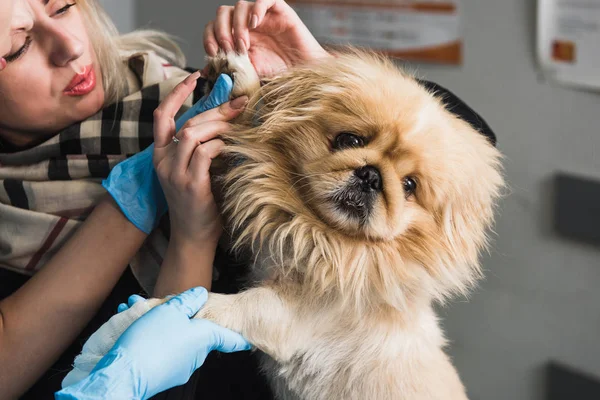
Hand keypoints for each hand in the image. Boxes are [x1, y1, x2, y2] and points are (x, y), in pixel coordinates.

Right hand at [57, 288, 250, 399]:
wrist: (123, 375)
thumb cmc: (149, 341)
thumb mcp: (170, 311)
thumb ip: (187, 301)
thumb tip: (200, 295)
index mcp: (203, 338)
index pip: (228, 339)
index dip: (238, 337)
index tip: (248, 340)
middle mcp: (196, 356)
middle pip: (196, 334)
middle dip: (183, 320)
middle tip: (163, 306)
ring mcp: (179, 368)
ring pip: (176, 341)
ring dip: (161, 326)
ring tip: (138, 312)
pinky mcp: (162, 374)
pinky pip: (161, 351)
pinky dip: (150, 339)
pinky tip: (132, 327)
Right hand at [152, 72, 247, 243]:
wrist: (193, 236)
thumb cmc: (200, 202)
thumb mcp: (195, 170)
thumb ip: (201, 146)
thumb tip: (224, 118)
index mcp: (161, 155)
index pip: (161, 115)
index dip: (177, 94)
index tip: (194, 77)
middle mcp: (163, 162)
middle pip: (186, 122)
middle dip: (215, 109)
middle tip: (239, 104)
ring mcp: (175, 174)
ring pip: (192, 134)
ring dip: (219, 127)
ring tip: (238, 128)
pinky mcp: (190, 185)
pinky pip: (205, 153)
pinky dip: (221, 146)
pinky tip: (232, 149)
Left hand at [204, 0, 330, 77]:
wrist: (304, 72)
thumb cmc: (279, 73)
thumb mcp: (249, 73)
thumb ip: (230, 68)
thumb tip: (206, 71)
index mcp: (238, 36)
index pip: (214, 27)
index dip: (210, 37)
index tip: (214, 54)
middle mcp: (248, 23)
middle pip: (223, 13)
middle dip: (221, 31)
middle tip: (228, 49)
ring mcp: (263, 16)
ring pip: (240, 6)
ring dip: (237, 26)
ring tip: (244, 45)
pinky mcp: (280, 10)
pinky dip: (256, 9)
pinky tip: (254, 25)